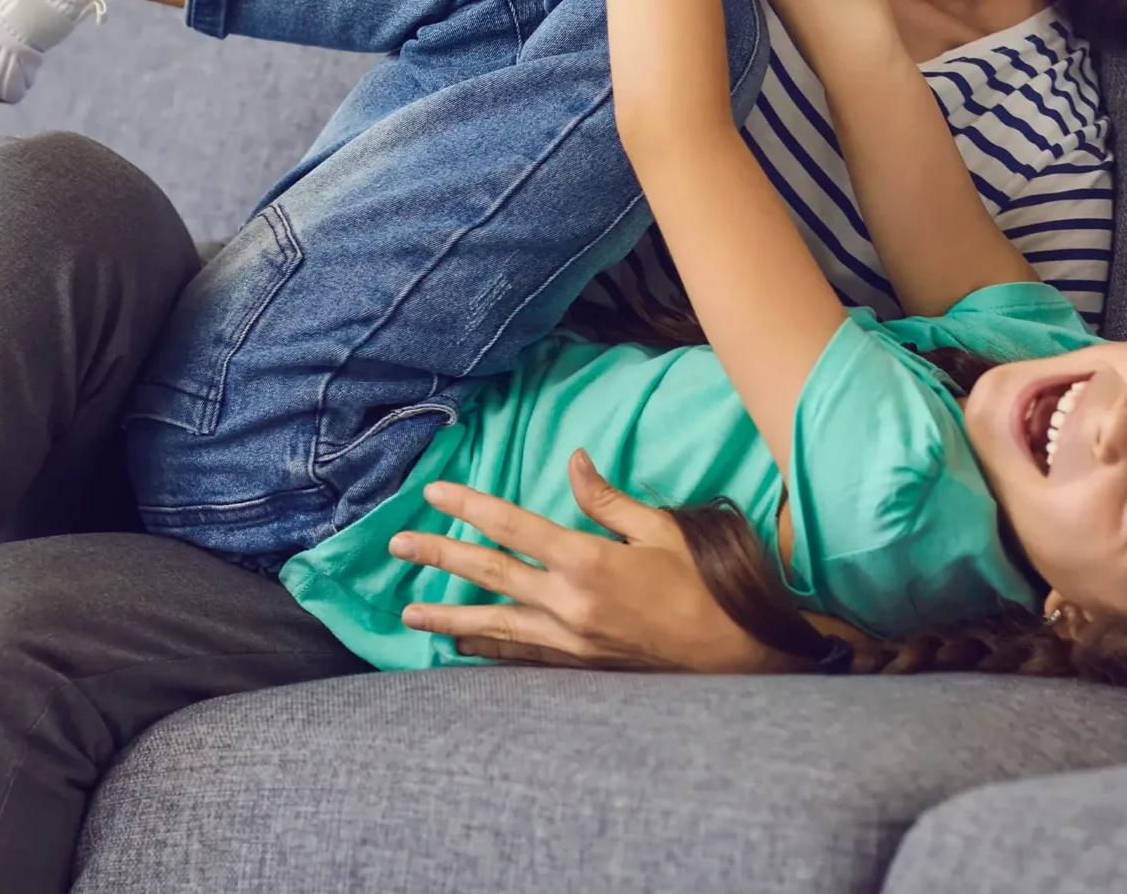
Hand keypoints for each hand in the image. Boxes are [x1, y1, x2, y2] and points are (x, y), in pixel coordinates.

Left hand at [390, 449, 794, 672]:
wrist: (729, 654)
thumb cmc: (700, 584)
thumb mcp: (660, 531)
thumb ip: (608, 501)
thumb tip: (575, 461)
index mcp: (587, 562)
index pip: (513, 526)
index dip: (470, 507)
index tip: (434, 493)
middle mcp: (568, 604)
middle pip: (490, 574)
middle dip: (440, 556)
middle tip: (397, 545)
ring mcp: (568, 641)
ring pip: (493, 624)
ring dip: (447, 614)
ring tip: (408, 610)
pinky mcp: (575, 665)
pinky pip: (519, 655)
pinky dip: (487, 648)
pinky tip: (461, 645)